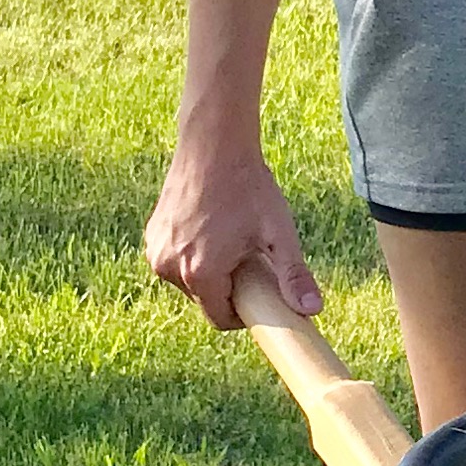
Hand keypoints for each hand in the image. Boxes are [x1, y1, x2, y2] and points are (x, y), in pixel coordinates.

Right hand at [143, 138, 320, 330]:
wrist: (213, 146)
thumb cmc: (248, 187)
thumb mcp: (278, 233)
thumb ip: (294, 275)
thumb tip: (314, 310)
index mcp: (200, 273)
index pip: (219, 319)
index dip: (244, 315)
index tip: (261, 295)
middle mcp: (169, 268)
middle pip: (205, 300)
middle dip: (229, 290)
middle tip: (251, 260)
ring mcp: (156, 251)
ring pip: (189, 282)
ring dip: (210, 273)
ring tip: (231, 241)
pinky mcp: (152, 236)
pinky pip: (176, 262)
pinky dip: (194, 256)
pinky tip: (212, 231)